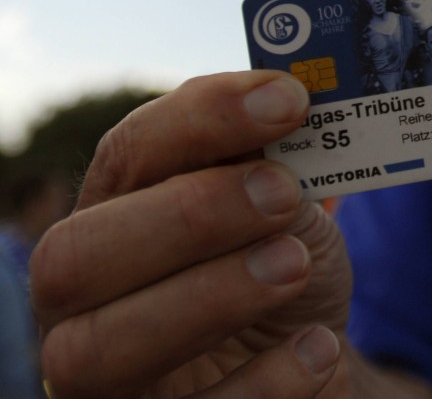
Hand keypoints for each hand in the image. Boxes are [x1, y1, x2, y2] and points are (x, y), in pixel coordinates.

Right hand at [32, 71, 351, 398]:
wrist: (311, 355)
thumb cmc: (283, 264)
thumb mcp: (291, 210)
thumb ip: (281, 163)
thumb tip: (297, 106)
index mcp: (116, 213)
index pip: (127, 154)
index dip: (202, 119)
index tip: (289, 100)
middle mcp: (84, 297)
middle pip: (75, 254)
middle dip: (186, 215)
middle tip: (284, 194)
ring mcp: (103, 376)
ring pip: (96, 350)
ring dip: (207, 297)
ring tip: (296, 265)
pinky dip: (260, 384)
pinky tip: (319, 347)